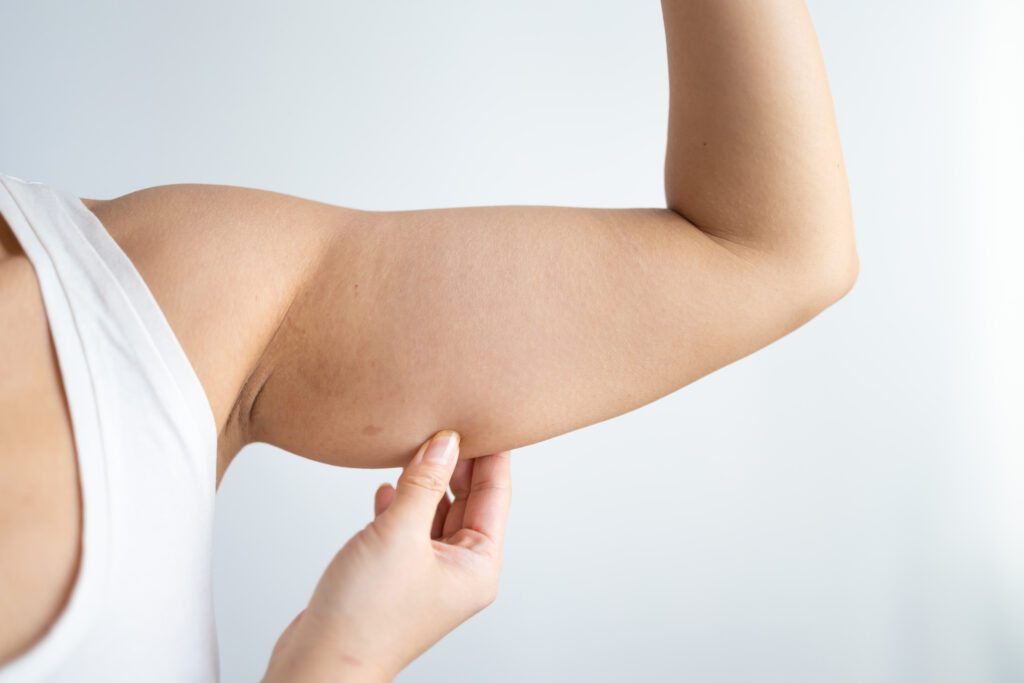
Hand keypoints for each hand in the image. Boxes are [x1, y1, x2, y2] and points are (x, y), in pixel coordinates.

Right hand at [263, 430, 511, 681]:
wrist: (320, 663)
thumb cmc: (366, 615)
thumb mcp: (399, 534)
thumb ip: (424, 483)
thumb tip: (446, 441)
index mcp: (478, 565)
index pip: (495, 495)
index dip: (492, 453)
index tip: (487, 416)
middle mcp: (460, 570)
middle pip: (469, 501)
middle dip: (457, 463)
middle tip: (446, 420)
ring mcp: (428, 574)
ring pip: (435, 512)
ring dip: (425, 481)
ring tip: (415, 442)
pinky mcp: (397, 576)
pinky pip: (408, 528)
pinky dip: (400, 505)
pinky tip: (386, 486)